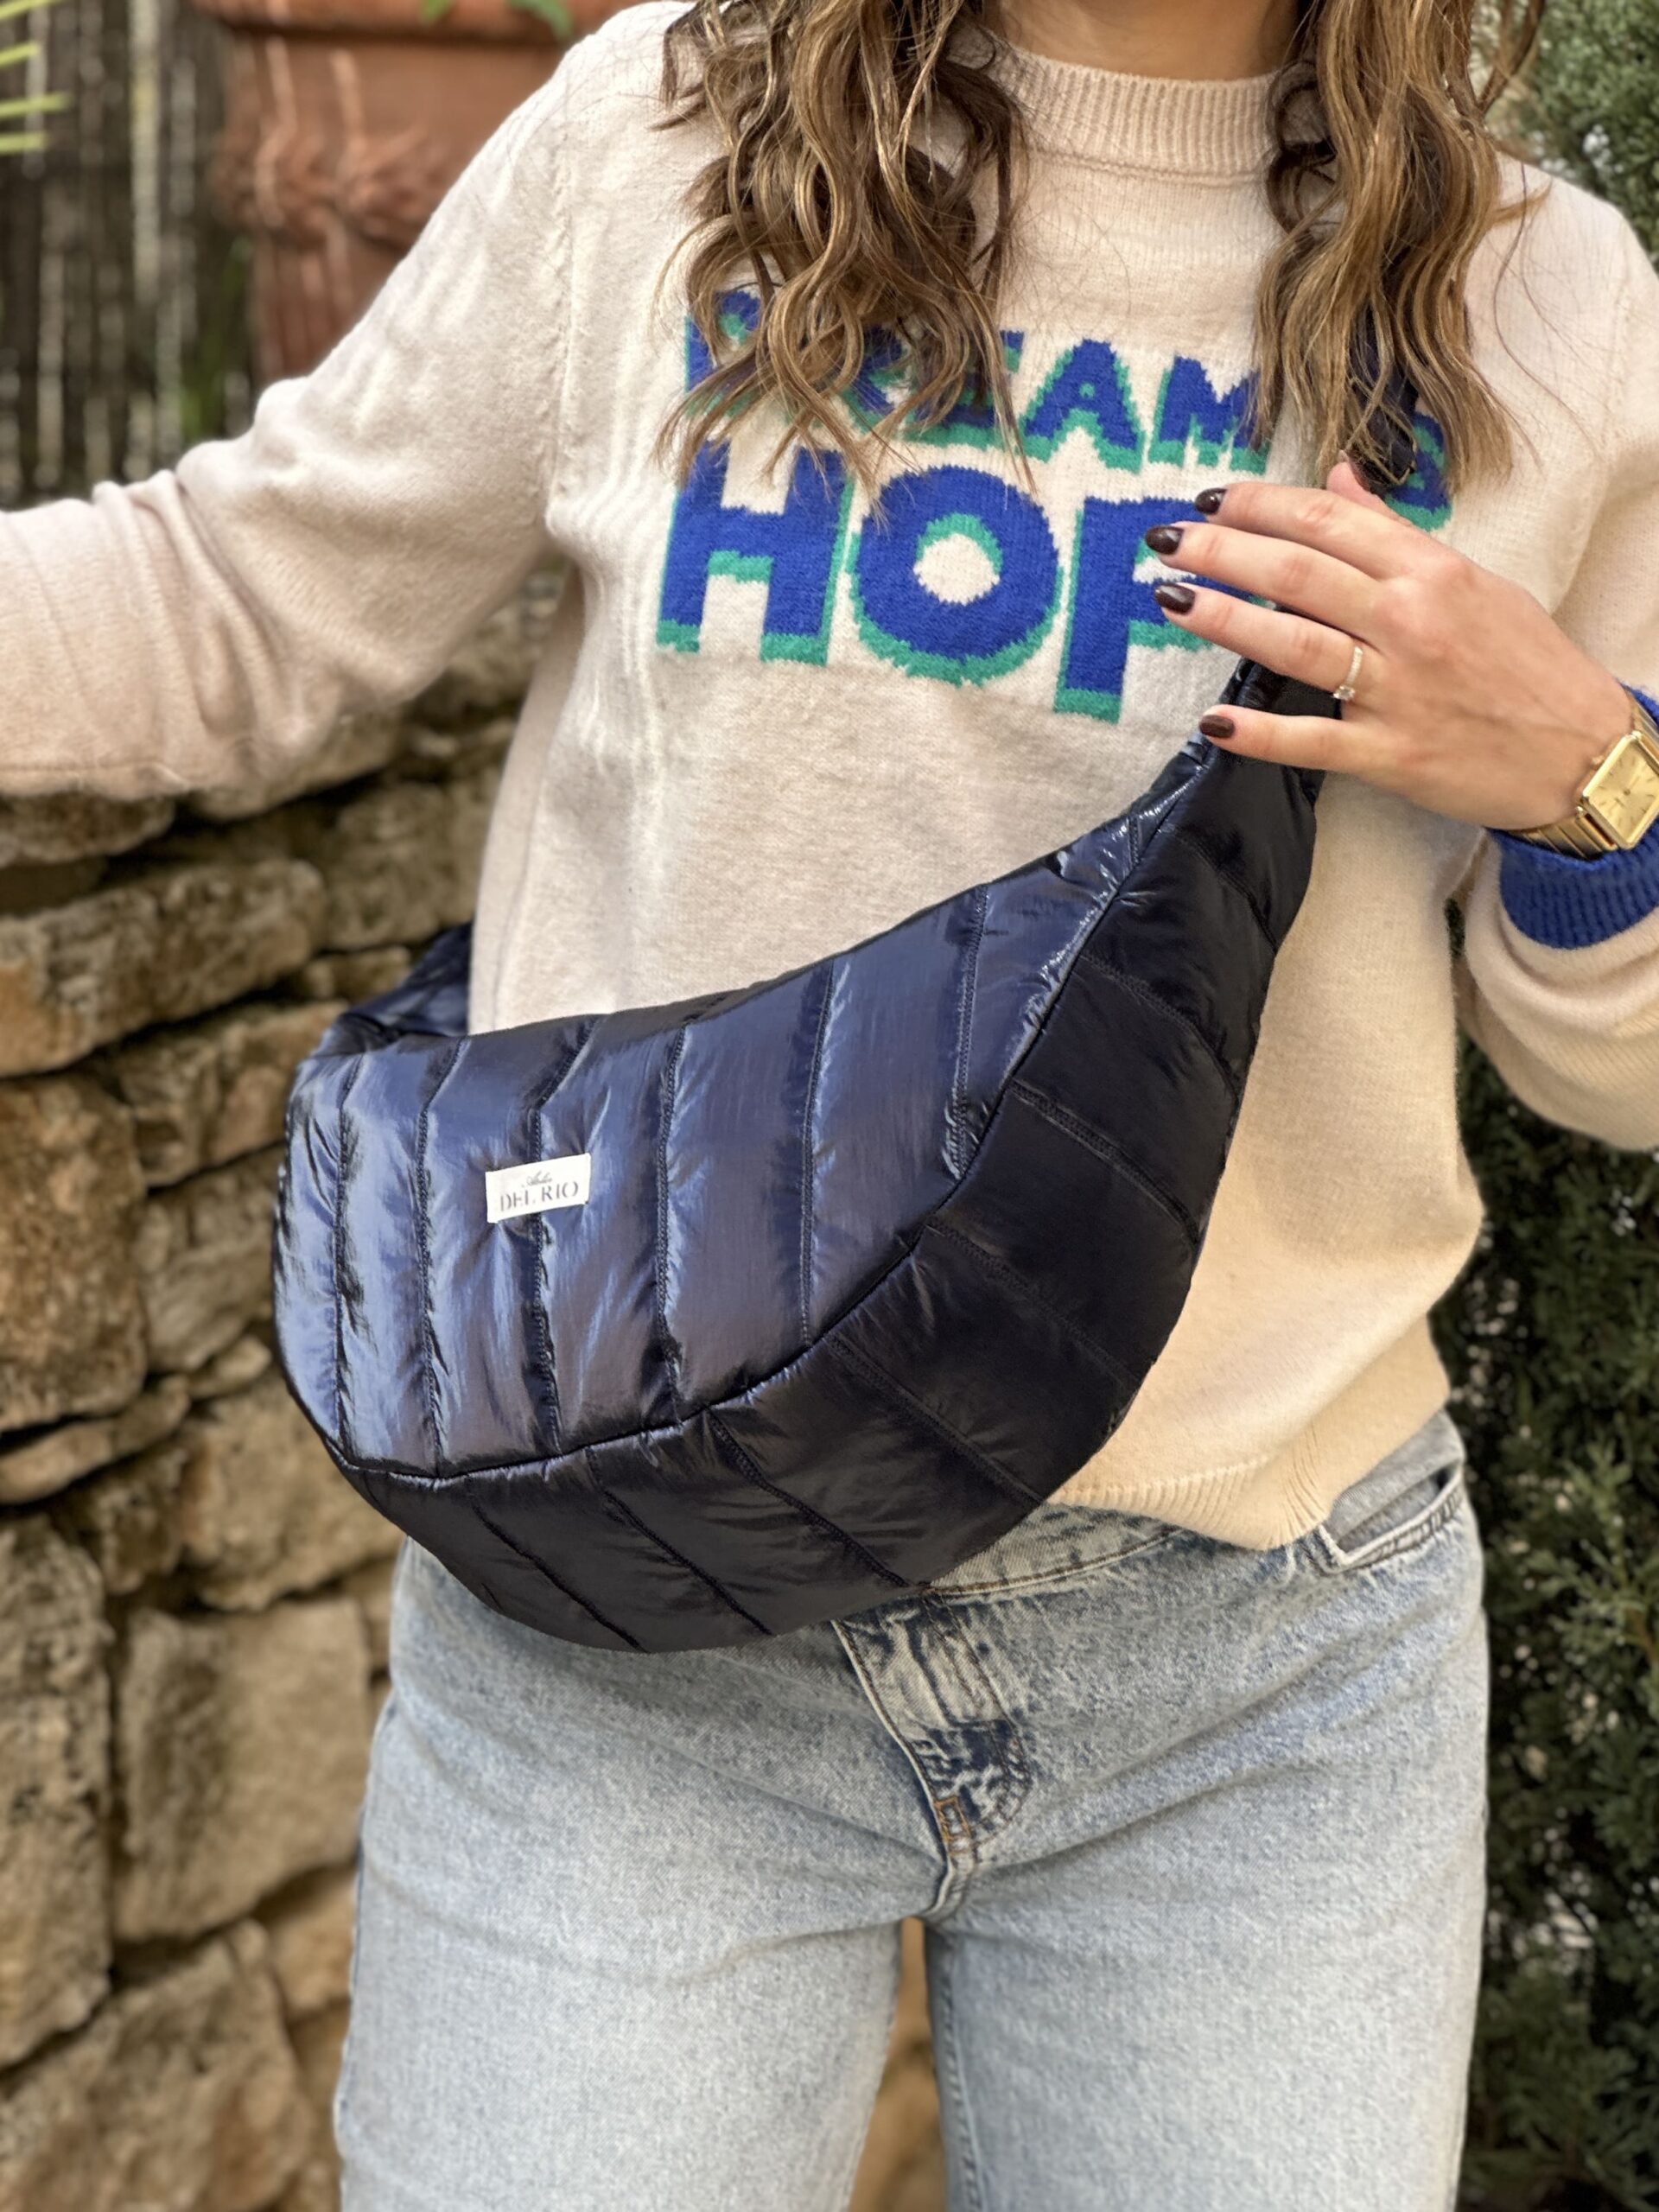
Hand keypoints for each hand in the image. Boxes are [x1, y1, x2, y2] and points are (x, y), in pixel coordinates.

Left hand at [1144, 458, 1633, 831]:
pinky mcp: (1392, 754)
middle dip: (1223, 550)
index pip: (1327, 522)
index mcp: (1431, 570)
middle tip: (1167, 540)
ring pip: (1296, 644)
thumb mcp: (1471, 581)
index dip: (1259, 506)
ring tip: (1172, 600)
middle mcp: (1411, 621)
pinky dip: (1259, 734)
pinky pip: (1312, 741)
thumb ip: (1395, 535)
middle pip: (1298, 573)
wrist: (1581, 751)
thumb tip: (1339, 481)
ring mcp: (1399, 689)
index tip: (1211, 500)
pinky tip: (1213, 723)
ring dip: (1225, 620)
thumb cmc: (1525, 664)